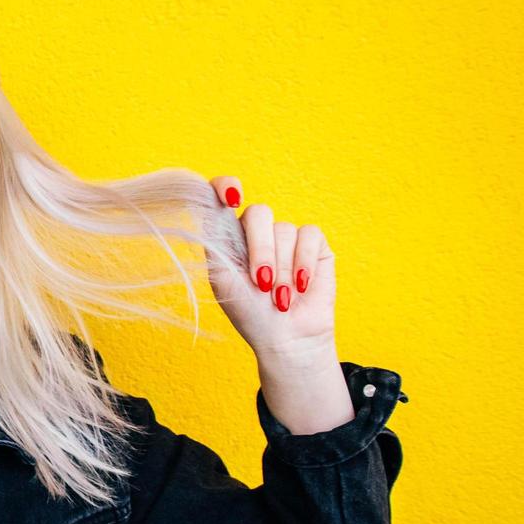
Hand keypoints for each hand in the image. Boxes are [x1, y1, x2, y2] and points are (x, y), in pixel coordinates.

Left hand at [203, 177, 336, 364]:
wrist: (284, 337)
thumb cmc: (249, 311)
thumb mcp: (222, 277)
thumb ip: (215, 241)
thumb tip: (209, 208)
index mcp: (230, 235)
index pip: (223, 195)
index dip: (226, 186)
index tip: (232, 196)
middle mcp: (257, 231)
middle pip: (258, 213)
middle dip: (261, 250)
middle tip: (262, 283)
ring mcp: (286, 236)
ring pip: (284, 230)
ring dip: (282, 270)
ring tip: (280, 297)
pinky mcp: (314, 244)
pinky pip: (309, 236)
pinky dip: (304, 263)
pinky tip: (301, 285)